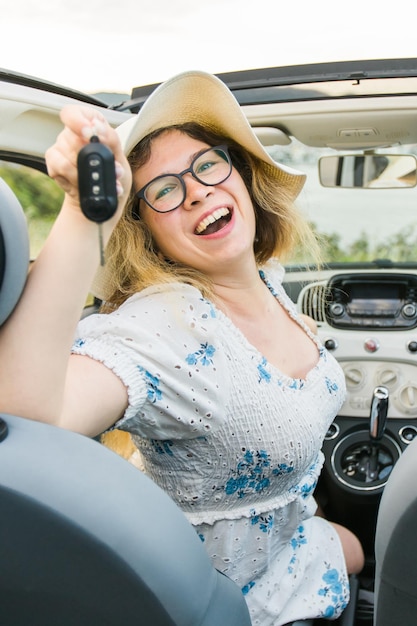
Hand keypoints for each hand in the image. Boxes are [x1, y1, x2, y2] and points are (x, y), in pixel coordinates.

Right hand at [45, 106, 131, 222]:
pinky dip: (77, 179)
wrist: (103, 197)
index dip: (78, 121)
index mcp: (88, 124)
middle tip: (110, 169)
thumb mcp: (120, 156)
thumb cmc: (113, 172)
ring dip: (87, 172)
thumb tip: (97, 128)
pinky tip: (85, 185)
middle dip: (90, 156)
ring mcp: (60, 149)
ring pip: (66, 155)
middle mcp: (71, 134)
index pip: (72, 112)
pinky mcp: (54, 165)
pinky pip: (60, 168)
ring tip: (102, 181)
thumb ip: (111, 139)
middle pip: (70, 136)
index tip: (88, 133)